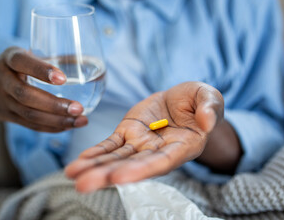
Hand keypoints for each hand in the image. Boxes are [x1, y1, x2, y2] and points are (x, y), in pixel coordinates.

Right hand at [0, 47, 87, 131]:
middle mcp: (2, 79)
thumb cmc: (13, 67)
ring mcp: (3, 101)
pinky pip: (30, 125)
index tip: (62, 78)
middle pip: (25, 95)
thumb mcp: (23, 55)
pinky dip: (51, 127)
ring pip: (29, 114)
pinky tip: (69, 126)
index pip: (22, 62)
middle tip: (78, 108)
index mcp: (9, 59)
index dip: (40, 70)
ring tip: (81, 120)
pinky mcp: (7, 117)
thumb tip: (87, 66)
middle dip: (54, 104)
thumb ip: (48, 59)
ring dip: (57, 120)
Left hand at [65, 82, 223, 192]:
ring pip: (116, 157)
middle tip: (84, 185)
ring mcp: (140, 143)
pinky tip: (77, 164)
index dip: (142, 170)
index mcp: (182, 147)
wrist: (182, 99)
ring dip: (94, 167)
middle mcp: (158, 151)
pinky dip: (94, 154)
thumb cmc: (199, 102)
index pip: (161, 162)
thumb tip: (207, 123)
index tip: (120, 177)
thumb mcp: (210, 98)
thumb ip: (210, 109)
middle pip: (132, 165)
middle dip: (108, 175)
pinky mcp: (127, 132)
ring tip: (73, 175)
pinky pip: (109, 145)